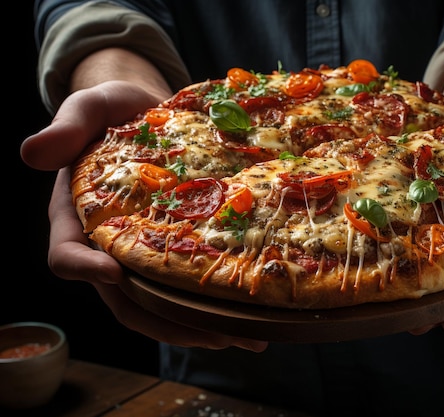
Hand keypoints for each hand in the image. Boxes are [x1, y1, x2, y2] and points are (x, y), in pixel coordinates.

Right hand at [21, 81, 268, 350]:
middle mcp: (107, 243)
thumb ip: (68, 124)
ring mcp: (141, 250)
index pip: (67, 254)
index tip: (114, 272)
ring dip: (198, 325)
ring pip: (160, 302)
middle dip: (164, 321)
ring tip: (246, 336)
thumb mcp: (90, 106)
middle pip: (124, 298)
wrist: (147, 109)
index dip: (85, 269)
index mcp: (76, 215)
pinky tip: (249, 310)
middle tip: (213, 335)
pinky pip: (185, 284)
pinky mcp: (172, 247)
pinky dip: (211, 302)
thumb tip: (31, 153)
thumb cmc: (115, 109)